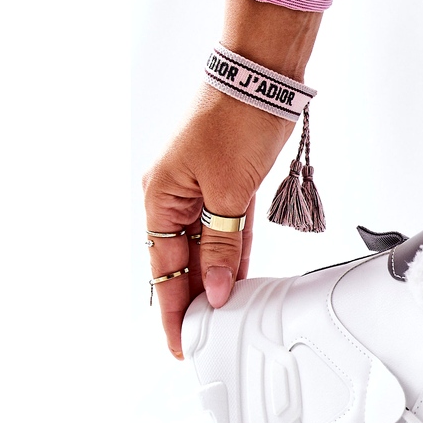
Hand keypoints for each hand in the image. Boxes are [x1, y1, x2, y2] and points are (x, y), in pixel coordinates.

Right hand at [142, 85, 293, 356]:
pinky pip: (226, 232)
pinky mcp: (227, 186)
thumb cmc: (235, 119)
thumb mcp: (229, 191)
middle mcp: (175, 197)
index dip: (172, 308)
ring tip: (219, 318)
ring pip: (205, 249)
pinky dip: (231, 257)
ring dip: (213, 281)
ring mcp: (201, 192)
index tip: (179, 341)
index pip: (163, 269)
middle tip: (202, 339)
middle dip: (192, 300)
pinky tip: (237, 281)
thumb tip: (218, 286)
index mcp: (161, 198)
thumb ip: (223, 244)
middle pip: (181, 262)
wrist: (261, 80)